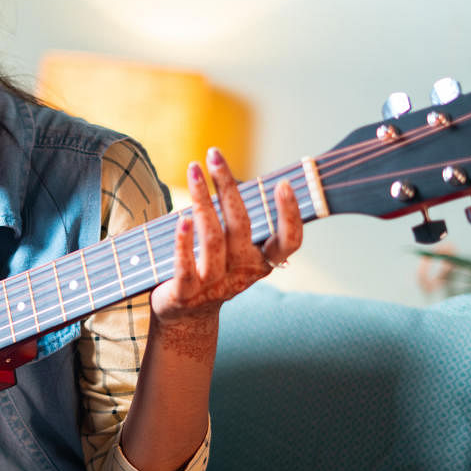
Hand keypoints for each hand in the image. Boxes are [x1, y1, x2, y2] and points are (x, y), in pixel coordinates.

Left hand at [150, 148, 302, 325]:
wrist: (186, 316)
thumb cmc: (212, 270)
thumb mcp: (235, 252)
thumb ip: (242, 223)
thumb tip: (238, 177)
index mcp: (261, 262)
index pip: (288, 243)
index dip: (289, 216)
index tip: (283, 185)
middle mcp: (242, 274)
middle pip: (241, 225)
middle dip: (228, 186)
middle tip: (214, 154)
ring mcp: (214, 285)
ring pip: (213, 239)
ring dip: (202, 200)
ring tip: (193, 170)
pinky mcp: (186, 294)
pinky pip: (185, 265)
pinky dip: (183, 241)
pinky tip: (181, 217)